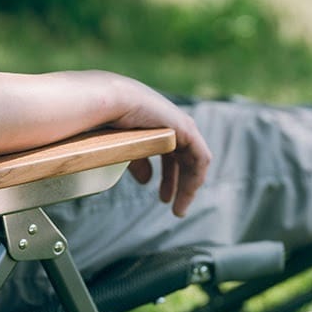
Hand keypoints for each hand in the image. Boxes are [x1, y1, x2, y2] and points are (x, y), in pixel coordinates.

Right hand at [108, 78, 210, 216]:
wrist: (114, 103)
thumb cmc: (110, 120)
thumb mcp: (127, 148)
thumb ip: (139, 163)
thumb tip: (146, 181)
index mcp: (160, 127)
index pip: (173, 156)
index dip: (170, 179)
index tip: (164, 199)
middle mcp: (174, 126)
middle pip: (184, 161)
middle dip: (180, 186)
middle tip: (175, 208)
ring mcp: (183, 126)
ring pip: (195, 162)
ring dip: (189, 187)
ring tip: (178, 208)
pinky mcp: (188, 130)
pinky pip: (201, 158)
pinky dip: (196, 177)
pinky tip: (189, 191)